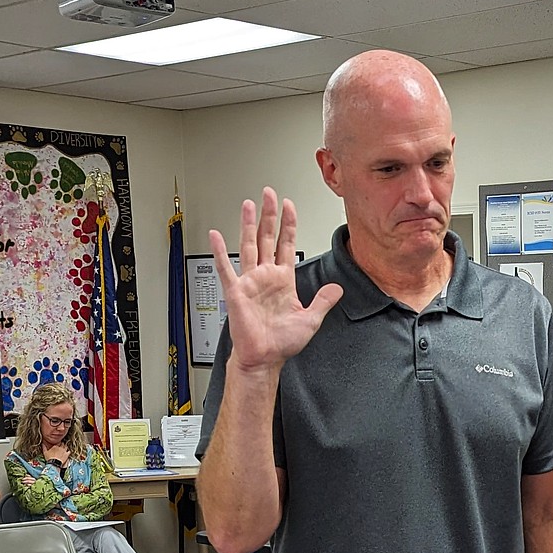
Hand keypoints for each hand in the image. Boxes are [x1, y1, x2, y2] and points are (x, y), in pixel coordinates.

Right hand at [209, 187, 342, 372]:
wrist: (265, 358)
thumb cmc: (282, 342)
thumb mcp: (311, 319)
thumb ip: (323, 301)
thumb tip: (337, 288)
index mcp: (283, 280)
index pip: (286, 244)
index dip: (288, 224)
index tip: (288, 206)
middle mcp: (266, 277)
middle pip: (267, 238)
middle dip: (270, 215)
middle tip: (269, 193)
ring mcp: (250, 282)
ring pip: (249, 246)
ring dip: (249, 225)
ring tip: (249, 204)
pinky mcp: (236, 292)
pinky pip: (226, 268)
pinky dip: (219, 252)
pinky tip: (215, 236)